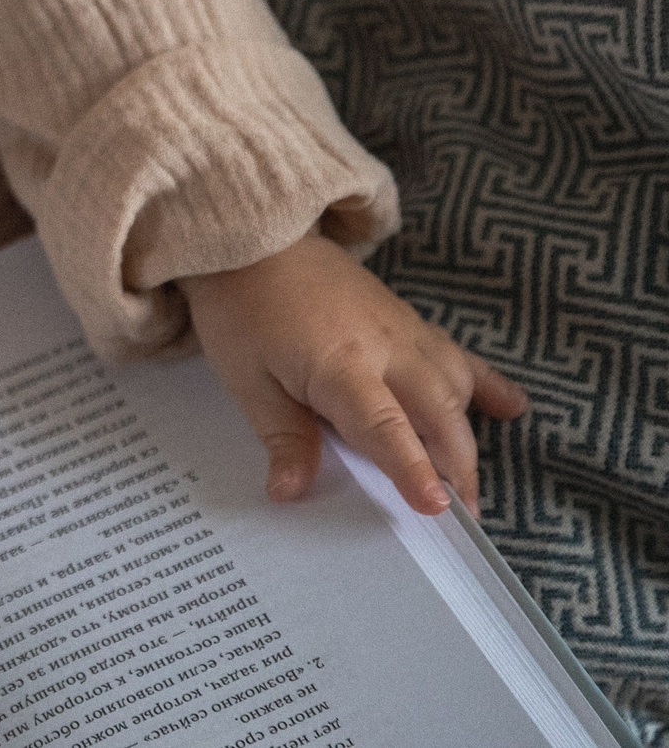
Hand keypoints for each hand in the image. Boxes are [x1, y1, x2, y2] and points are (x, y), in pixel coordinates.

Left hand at [182, 235, 527, 514]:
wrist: (255, 240)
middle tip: (462, 518)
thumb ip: (281, 436)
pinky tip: (514, 408)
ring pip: (455, 388)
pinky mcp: (410, 320)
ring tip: (466, 481)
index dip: (412, 467)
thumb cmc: (243, 308)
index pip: (385, 426)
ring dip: (464, 435)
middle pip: (437, 414)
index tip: (437, 507)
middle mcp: (386, 348)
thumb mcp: (246, 378)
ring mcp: (405, 331)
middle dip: (455, 468)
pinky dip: (488, 383)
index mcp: (340, 364)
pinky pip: (458, 354)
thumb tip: (291, 492)